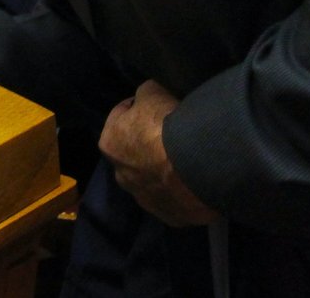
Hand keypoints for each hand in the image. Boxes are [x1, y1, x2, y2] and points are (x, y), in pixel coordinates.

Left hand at [99, 81, 218, 226]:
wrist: (199, 167)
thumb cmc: (167, 126)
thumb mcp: (152, 92)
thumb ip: (145, 94)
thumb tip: (147, 96)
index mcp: (109, 143)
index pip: (122, 117)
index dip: (139, 108)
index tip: (156, 107)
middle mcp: (121, 175)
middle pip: (136, 153)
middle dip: (150, 144)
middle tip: (175, 135)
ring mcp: (146, 199)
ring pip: (154, 180)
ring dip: (166, 171)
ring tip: (189, 160)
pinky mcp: (172, 217)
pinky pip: (177, 200)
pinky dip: (185, 192)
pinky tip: (198, 181)